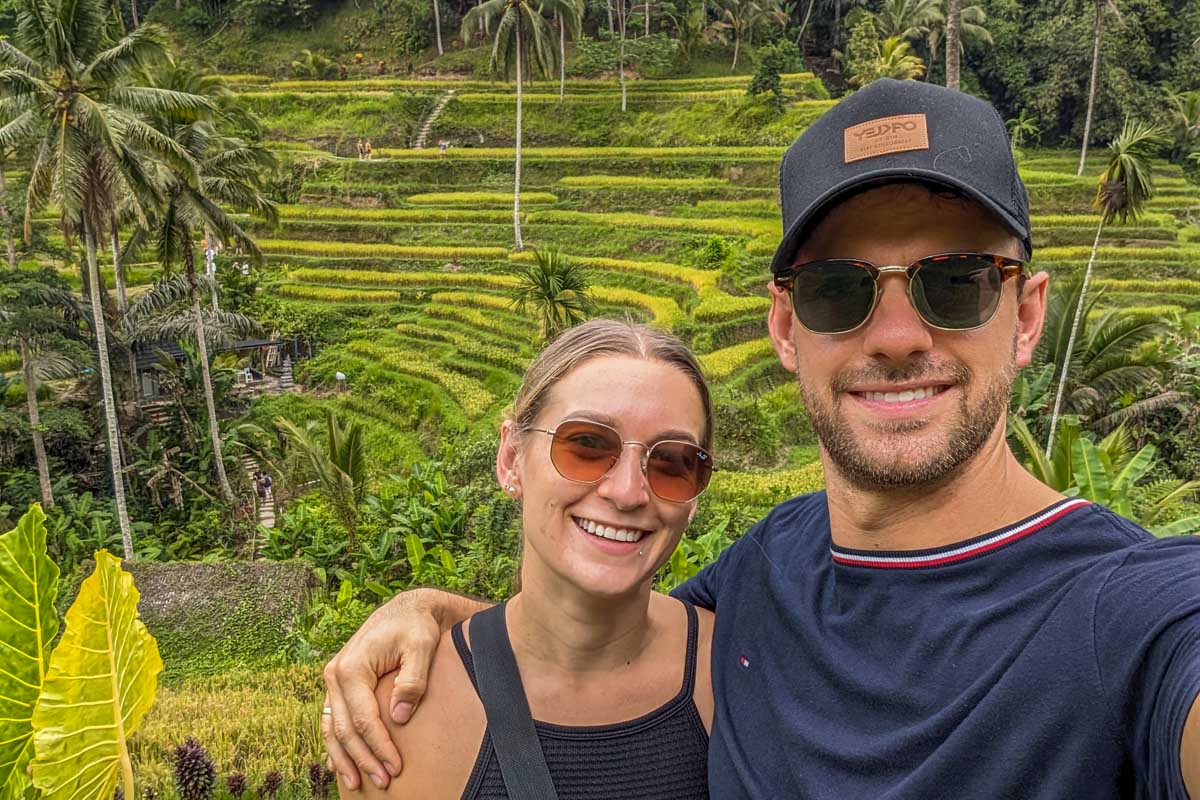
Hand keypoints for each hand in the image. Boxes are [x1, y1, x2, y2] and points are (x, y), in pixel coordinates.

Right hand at [321, 589, 441, 790]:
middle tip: (383, 782)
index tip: (395, 767)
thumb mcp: (421, 647)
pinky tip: (341, 765)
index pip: (362, 719)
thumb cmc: (415, 627)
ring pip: (331, 729)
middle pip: (344, 729)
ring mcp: (333, 680)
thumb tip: (399, 716)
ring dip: (344, 759)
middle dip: (363, 759)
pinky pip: (331, 720)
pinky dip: (335, 744)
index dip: (378, 746)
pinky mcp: (339, 685)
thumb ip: (412, 680)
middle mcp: (335, 674)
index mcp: (351, 667)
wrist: (407, 609)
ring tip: (358, 784)